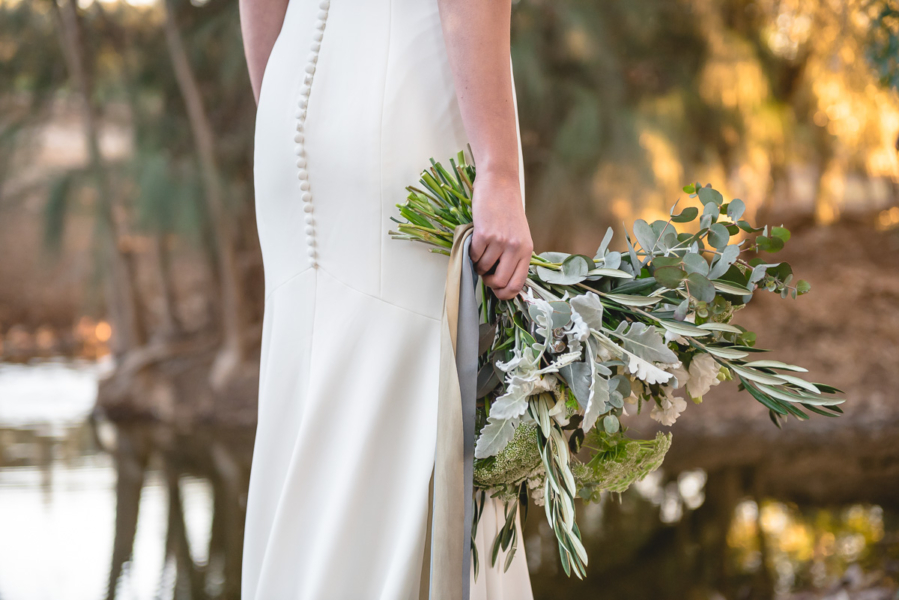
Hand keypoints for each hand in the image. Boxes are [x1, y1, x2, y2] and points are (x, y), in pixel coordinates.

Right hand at [470, 171, 532, 300]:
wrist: (499, 185)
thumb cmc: (508, 210)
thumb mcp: (519, 236)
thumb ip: (514, 257)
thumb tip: (502, 282)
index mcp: (527, 250)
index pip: (517, 284)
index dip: (504, 294)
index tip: (497, 292)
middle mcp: (515, 248)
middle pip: (499, 282)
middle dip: (488, 282)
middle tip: (486, 273)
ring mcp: (500, 241)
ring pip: (483, 269)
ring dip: (478, 264)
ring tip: (481, 250)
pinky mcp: (484, 234)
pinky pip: (473, 255)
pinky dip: (471, 252)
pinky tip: (476, 240)